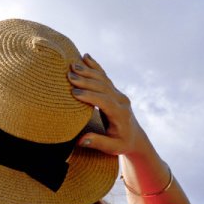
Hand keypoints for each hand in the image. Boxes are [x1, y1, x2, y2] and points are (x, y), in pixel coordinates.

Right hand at [68, 53, 192, 203]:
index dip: (89, 96)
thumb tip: (81, 140)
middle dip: (85, 80)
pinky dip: (94, 66)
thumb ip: (97, 142)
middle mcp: (121, 100)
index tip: (74, 92)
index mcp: (121, 114)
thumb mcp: (112, 147)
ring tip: (72, 64)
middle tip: (69, 75)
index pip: (104, 101)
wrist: (135, 137)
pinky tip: (85, 56)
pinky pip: (103, 76)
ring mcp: (119, 94)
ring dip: (87, 70)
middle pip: (102, 87)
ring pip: (102, 79)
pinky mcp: (114, 91)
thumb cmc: (121, 143)